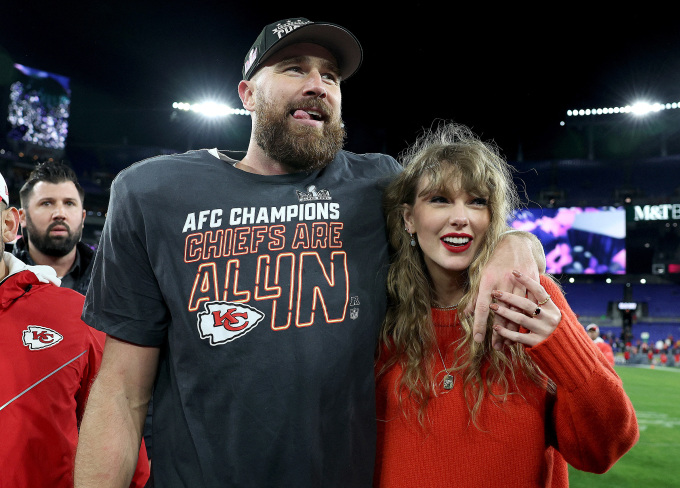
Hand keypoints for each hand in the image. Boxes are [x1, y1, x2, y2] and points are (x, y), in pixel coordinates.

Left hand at [467, 232, 542, 346]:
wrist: (516, 243)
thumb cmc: (495, 261)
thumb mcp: (482, 276)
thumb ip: (476, 296)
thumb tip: (466, 314)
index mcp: (488, 281)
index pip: (482, 307)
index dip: (480, 324)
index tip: (478, 340)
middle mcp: (503, 282)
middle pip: (501, 313)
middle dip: (498, 332)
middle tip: (495, 347)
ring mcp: (519, 282)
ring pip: (517, 311)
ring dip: (512, 328)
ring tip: (507, 343)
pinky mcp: (532, 282)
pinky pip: (530, 304)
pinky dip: (527, 317)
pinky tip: (523, 329)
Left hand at [489, 270, 560, 346]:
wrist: (564, 349)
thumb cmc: (551, 327)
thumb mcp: (549, 313)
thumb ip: (538, 302)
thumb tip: (523, 284)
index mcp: (551, 308)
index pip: (539, 290)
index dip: (527, 280)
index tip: (514, 271)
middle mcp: (548, 318)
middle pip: (526, 304)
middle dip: (509, 297)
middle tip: (495, 292)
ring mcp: (543, 330)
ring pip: (520, 319)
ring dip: (504, 312)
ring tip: (492, 307)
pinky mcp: (537, 343)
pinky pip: (518, 336)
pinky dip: (506, 332)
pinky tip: (496, 327)